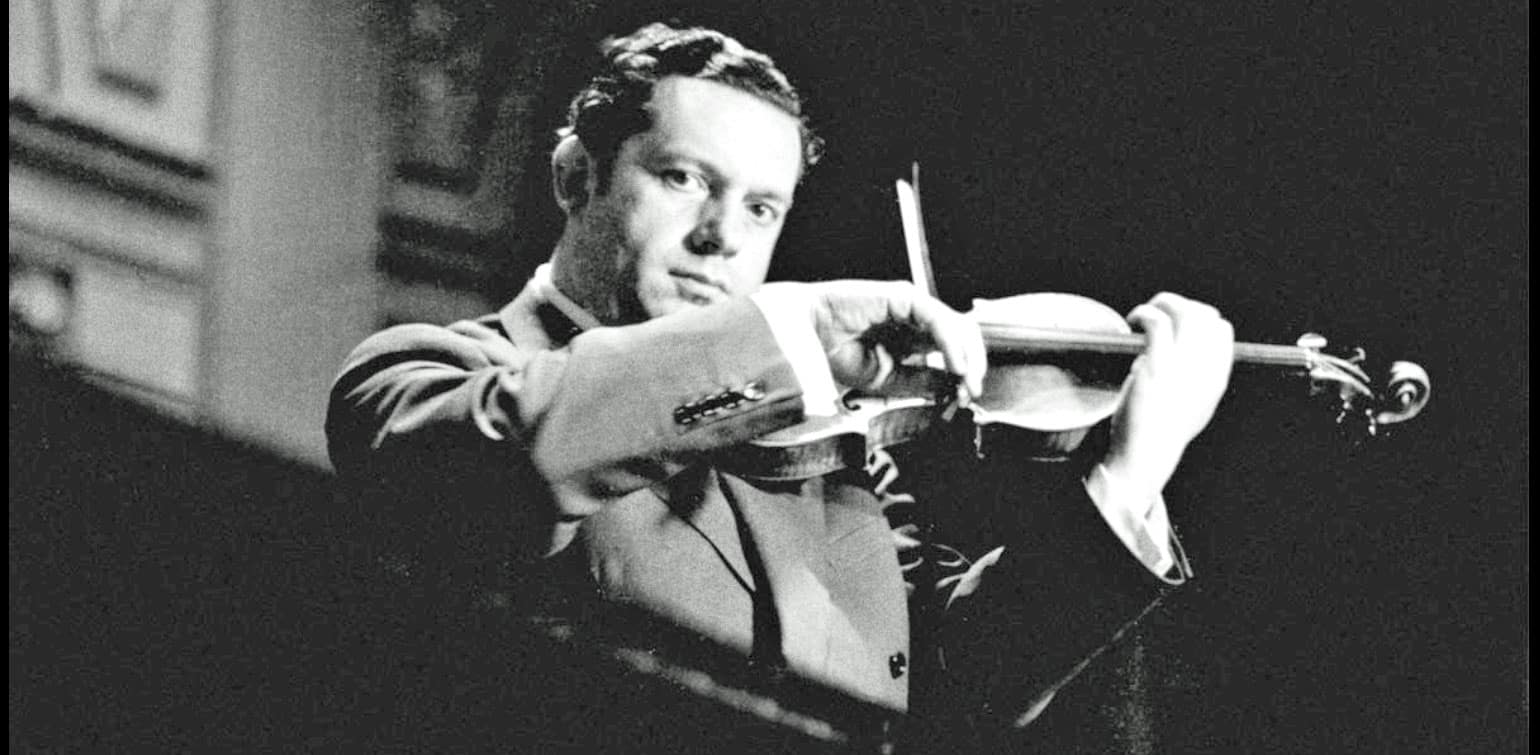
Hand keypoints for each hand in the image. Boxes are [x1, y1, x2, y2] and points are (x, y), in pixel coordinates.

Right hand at [766, 280, 986, 400]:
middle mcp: (916, 320)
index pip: (953, 351)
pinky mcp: (904, 297)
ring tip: (964, 381)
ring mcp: (911, 306)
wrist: (805, 339)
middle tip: (970, 393)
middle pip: (962, 337)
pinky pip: (937, 319)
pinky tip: (954, 364)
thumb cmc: (836, 355)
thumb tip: (953, 389)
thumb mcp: (887, 380)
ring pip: (956, 325)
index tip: (964, 399)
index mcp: (912, 338)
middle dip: (972, 366)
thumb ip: (920, 382)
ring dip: (967, 356)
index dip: (964, 374)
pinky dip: (950, 343)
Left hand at [1103, 292, 1233, 496]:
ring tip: (1144, 315)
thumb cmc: (1162, 433)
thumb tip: (1180, 356)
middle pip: (1204, 315)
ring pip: (1183, 311)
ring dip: (1161, 304)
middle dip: (1180, 304)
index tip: (1178, 321)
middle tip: (1158, 312)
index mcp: (1215, 378)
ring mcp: (1181, 365)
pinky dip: (1143, 313)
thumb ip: (1193, 380)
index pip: (1221, 330)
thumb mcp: (1192, 406)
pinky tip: (1133, 321)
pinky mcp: (1156, 364)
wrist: (1146, 453)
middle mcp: (1204, 368)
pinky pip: (1156, 322)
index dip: (1199, 317)